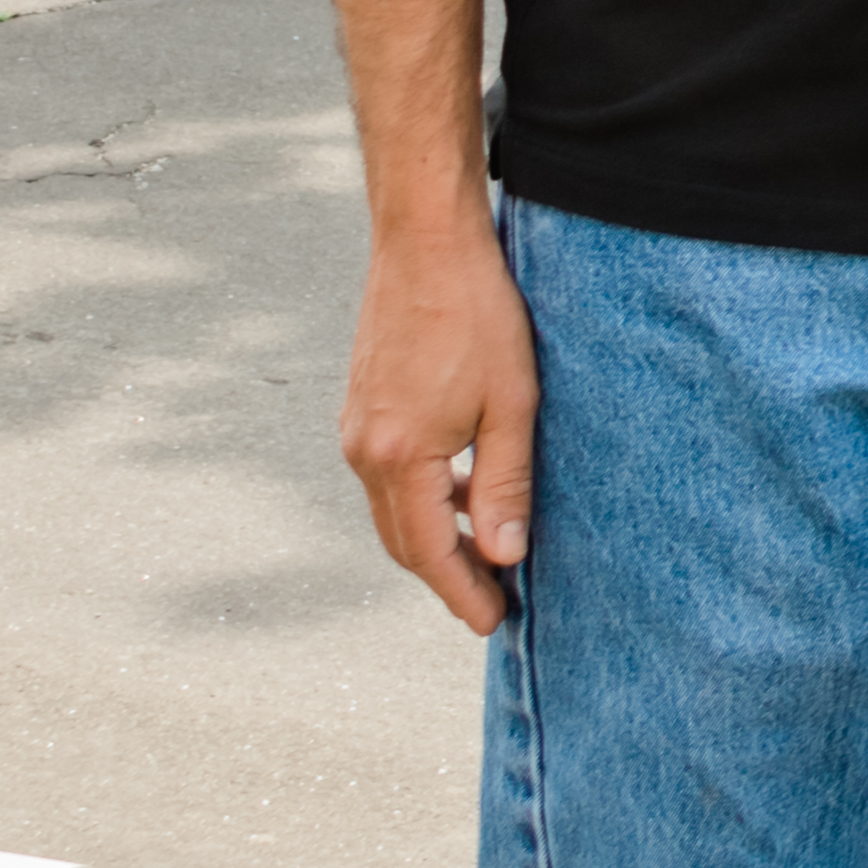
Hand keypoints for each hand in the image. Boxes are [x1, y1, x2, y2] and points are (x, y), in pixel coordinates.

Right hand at [340, 213, 540, 634]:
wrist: (424, 243)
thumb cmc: (477, 315)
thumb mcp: (511, 403)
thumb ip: (505, 483)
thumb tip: (504, 555)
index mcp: (398, 457)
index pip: (427, 551)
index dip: (461, 593)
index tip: (493, 623)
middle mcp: (363, 451)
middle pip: (401, 540)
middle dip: (446, 576)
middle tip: (492, 603)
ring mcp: (356, 428)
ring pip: (393, 509)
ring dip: (434, 537)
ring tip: (485, 555)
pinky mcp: (362, 407)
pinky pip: (389, 475)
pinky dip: (423, 497)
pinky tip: (463, 491)